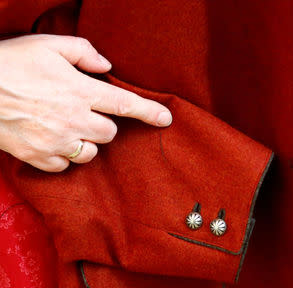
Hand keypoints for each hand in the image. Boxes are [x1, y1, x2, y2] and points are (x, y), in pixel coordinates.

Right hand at [0, 34, 171, 171]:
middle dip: (105, 124)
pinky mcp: (38, 158)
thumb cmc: (11, 63)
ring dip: (86, 142)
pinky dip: (64, 156)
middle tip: (86, 112)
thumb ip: (84, 52)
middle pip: (110, 134)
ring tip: (68, 127)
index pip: (125, 105)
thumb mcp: (48, 45)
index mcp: (80, 92)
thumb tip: (107, 66)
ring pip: (91, 153)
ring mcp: (56, 142)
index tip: (166, 119)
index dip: (149, 112)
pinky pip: (65, 166)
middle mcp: (73, 120)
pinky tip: (52, 140)